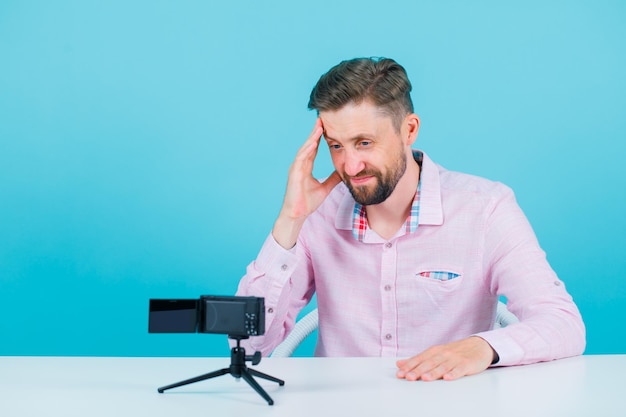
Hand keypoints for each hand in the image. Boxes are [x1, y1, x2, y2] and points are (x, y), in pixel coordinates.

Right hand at [272, 119, 341, 248]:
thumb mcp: (325, 188)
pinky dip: (307, 150)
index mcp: (305, 167)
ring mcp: (295, 169)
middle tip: (322, 119)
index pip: (313, 149)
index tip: (326, 126)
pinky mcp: (293, 174)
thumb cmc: (307, 203)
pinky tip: (313, 143)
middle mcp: (299, 165)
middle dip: (315, 132)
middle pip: (308, 145)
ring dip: (311, 138)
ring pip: (304, 149)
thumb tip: (343, 173)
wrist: (297, 215)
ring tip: (319, 127)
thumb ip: (332, 179)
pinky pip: (300, 159)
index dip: (319, 138)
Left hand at [396, 336, 495, 381]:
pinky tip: (448, 378)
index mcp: (434, 351)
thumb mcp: (435, 353)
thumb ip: (418, 360)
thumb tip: (399, 364)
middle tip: (409, 377)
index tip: (400, 374)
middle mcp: (443, 354)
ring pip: (443, 366)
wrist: (478, 346)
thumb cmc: (454, 352)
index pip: (419, 359)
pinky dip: (454, 373)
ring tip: (425, 378)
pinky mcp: (467, 364)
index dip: (409, 366)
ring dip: (434, 372)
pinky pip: (460, 369)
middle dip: (418, 370)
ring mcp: (455, 359)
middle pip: (429, 363)